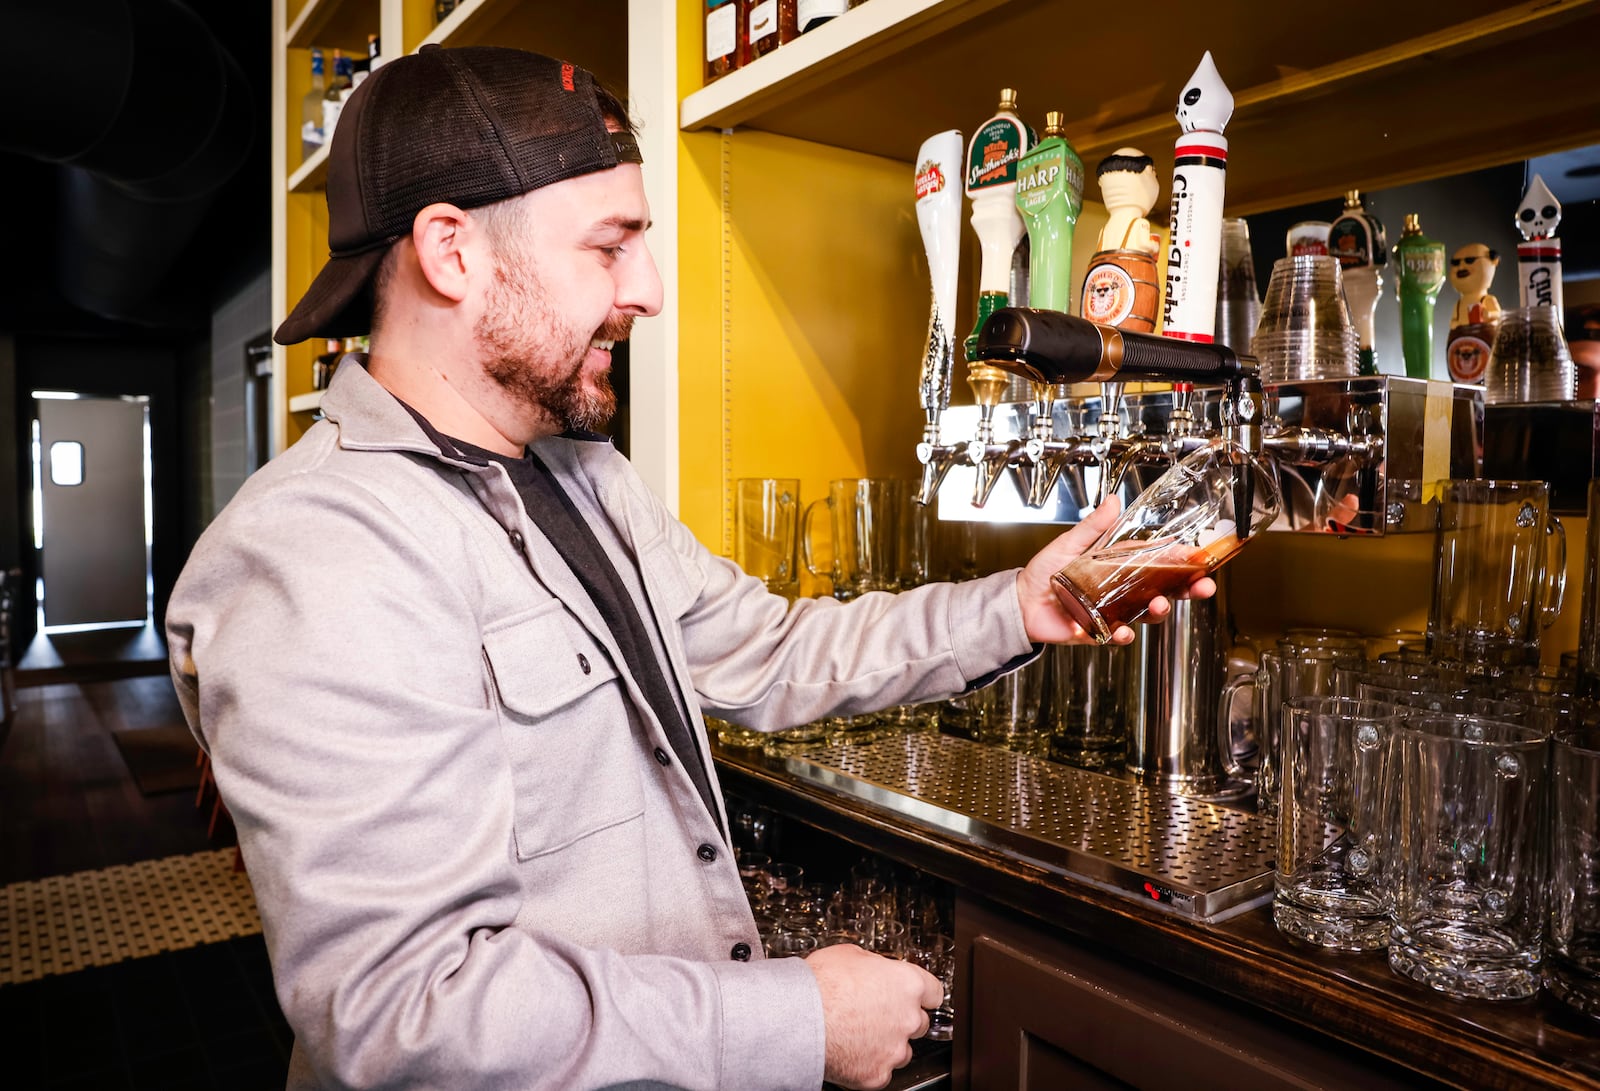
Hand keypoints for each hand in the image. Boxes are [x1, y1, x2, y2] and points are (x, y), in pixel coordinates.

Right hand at [806, 944, 942, 1089]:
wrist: (800, 1017)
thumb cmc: (821, 983)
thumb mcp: (851, 954)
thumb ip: (874, 966)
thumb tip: (874, 970)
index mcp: (907, 984)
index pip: (934, 991)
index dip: (922, 993)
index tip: (917, 996)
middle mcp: (908, 1018)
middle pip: (919, 1021)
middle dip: (902, 1018)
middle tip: (876, 1013)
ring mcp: (895, 1049)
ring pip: (902, 1049)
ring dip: (887, 1043)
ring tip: (859, 1034)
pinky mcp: (877, 1074)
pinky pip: (881, 1070)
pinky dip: (868, 1064)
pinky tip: (851, 1051)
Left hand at [1016, 496, 1216, 644]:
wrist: (1020, 601)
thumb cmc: (1045, 572)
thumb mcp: (1070, 544)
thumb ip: (1093, 526)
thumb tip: (1113, 499)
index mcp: (1120, 568)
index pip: (1159, 564)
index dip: (1181, 563)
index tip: (1199, 558)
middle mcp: (1122, 592)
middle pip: (1164, 591)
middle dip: (1188, 590)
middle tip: (1204, 587)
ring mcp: (1113, 613)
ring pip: (1146, 615)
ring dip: (1159, 612)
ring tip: (1161, 605)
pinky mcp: (1097, 631)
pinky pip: (1116, 636)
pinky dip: (1123, 635)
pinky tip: (1125, 631)